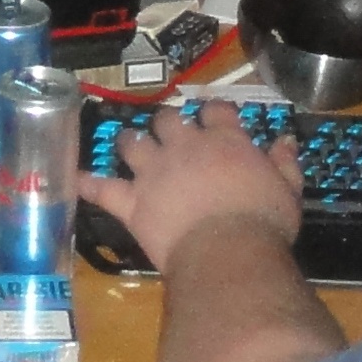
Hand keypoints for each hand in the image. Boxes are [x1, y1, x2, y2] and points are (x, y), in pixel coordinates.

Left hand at [80, 105, 304, 273]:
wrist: (228, 250)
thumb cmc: (264, 222)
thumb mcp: (288, 190)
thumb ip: (285, 163)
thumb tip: (285, 141)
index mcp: (226, 141)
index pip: (216, 111)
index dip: (213, 111)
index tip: (214, 116)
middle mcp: (185, 148)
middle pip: (168, 120)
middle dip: (167, 123)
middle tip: (170, 133)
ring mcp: (154, 172)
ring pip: (132, 143)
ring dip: (131, 142)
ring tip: (130, 145)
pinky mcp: (132, 201)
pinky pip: (102, 188)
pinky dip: (86, 183)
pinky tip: (73, 177)